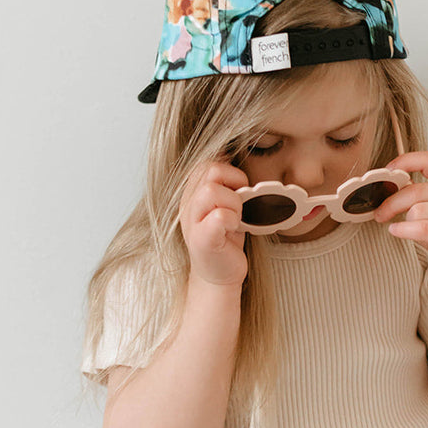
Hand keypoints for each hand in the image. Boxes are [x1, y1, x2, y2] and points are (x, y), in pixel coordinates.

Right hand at [179, 160, 250, 287]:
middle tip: (239, 205)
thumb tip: (230, 151)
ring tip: (235, 219)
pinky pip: (219, 216)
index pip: (207, 162)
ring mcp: (191, 222)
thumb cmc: (225, 240)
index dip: (229, 171)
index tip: (237, 191)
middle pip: (209, 169)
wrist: (218, 276)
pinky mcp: (201, 239)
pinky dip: (232, 220)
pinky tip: (232, 231)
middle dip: (234, 182)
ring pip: (212, 190)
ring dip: (233, 203)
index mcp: (192, 193)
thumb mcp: (225, 205)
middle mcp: (187, 204)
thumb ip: (225, 183)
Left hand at [373, 152, 427, 284]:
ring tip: (403, 228)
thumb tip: (386, 185)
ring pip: (417, 210)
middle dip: (391, 203)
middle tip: (380, 213)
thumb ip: (416, 195)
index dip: (406, 161)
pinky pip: (421, 227)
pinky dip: (404, 230)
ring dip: (404, 221)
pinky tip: (397, 231)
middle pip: (415, 191)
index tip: (388, 171)